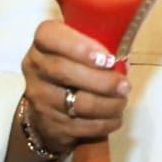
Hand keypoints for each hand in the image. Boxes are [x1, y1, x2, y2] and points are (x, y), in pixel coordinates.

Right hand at [20, 21, 129, 153]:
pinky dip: (105, 122)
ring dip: (108, 105)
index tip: (108, 58)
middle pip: (64, 72)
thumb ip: (99, 43)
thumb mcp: (82, 49)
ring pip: (76, 103)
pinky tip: (114, 117)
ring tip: (122, 102)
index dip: (80, 47)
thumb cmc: (76, 69)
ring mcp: (39, 97)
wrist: (50, 108)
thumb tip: (126, 50)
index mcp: (44, 43)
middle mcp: (35, 67)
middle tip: (125, 86)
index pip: (51, 36)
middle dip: (102, 81)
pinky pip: (81, 126)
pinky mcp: (49, 123)